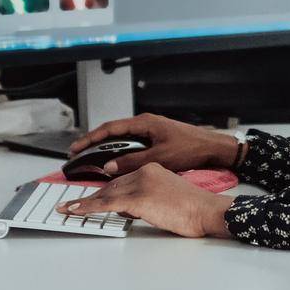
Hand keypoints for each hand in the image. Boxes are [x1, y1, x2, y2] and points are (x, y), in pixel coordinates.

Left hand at [57, 163, 233, 237]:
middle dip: (91, 198)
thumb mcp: (166, 199)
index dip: (104, 192)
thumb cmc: (193, 210)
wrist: (206, 211)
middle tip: (71, 206)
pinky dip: (87, 206)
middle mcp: (145, 171)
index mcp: (153, 168)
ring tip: (68, 209)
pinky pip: (107, 203)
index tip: (89, 198)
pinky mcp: (139, 197)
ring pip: (106, 194)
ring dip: (84, 203)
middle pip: (112, 186)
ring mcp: (141, 183)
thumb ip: (145, 199)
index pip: (122, 180)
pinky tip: (75, 210)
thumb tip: (126, 207)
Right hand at [67, 112, 238, 176]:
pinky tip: (116, 162)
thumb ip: (133, 161)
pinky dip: (120, 151)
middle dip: (94, 142)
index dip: (90, 138)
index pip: (110, 128)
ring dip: (107, 148)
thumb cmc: (190, 148)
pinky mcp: (156, 139)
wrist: (213, 147)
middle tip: (78, 153)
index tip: (76, 147)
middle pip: (113, 131)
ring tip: (92, 159)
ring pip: (122, 138)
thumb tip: (109, 166)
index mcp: (144, 122)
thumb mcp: (159, 157)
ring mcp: (151, 130)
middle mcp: (146, 123)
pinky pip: (132, 143)